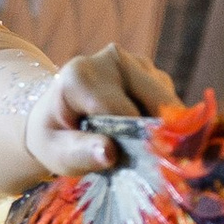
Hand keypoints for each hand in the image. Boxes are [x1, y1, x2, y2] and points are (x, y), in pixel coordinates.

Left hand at [24, 42, 172, 180]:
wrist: (54, 116)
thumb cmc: (56, 136)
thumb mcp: (56, 151)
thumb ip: (80, 153)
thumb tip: (109, 153)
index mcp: (81, 75)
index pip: (122, 111)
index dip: (135, 141)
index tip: (141, 165)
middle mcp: (111, 58)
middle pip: (155, 101)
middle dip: (157, 135)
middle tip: (153, 165)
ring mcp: (136, 62)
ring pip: (167, 102)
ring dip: (162, 129)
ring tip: (140, 148)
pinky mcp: (152, 71)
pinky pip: (169, 102)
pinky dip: (163, 122)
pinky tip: (143, 134)